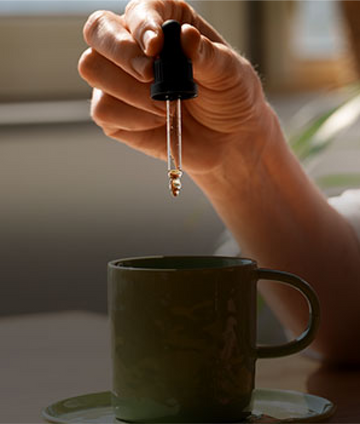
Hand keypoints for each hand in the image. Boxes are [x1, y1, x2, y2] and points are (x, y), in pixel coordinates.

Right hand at [78, 0, 271, 175]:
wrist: (228, 140)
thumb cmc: (230, 98)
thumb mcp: (229, 73)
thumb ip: (206, 55)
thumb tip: (185, 37)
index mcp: (164, 23)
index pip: (137, 10)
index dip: (141, 24)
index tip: (156, 46)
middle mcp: (135, 47)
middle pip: (98, 31)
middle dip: (121, 53)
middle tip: (150, 76)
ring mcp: (120, 81)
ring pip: (92, 68)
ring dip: (129, 91)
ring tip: (165, 106)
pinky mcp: (115, 114)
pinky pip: (103, 109)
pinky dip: (131, 118)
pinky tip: (156, 122)